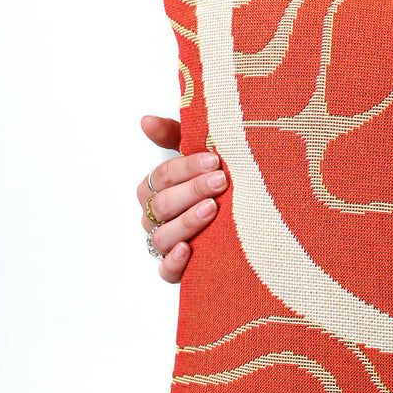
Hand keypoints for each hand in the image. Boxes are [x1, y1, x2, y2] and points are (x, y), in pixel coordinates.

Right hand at [137, 115, 227, 283]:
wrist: (247, 220)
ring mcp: (165, 244)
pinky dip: (174, 263)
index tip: (215, 160)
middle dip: (192, 191)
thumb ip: (175, 137)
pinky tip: (187, 250)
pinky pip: (166, 271)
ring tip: (212, 210)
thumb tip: (145, 120)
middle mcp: (156, 217)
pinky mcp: (177, 269)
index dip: (186, 168)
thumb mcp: (201, 158)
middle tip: (221, 182)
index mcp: (156, 189)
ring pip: (162, 236)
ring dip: (186, 222)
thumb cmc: (217, 186)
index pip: (162, 177)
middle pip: (163, 205)